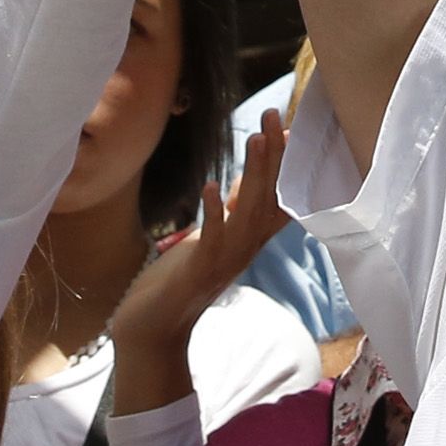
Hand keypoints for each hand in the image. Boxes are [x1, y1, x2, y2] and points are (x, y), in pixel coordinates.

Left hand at [106, 112, 291, 414]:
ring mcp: (224, 260)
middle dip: (272, 156)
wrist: (153, 329)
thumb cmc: (179, 281)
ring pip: (248, 213)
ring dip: (253, 175)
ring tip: (257, 138)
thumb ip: (230, 212)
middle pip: (266, 196)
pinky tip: (212, 186)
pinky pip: (213, 238)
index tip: (292, 129)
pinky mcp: (199, 271)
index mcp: (247, 240)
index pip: (276, 197)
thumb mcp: (210, 238)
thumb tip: (245, 180)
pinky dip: (215, 212)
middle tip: (275, 115)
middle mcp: (243, 248)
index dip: (285, 166)